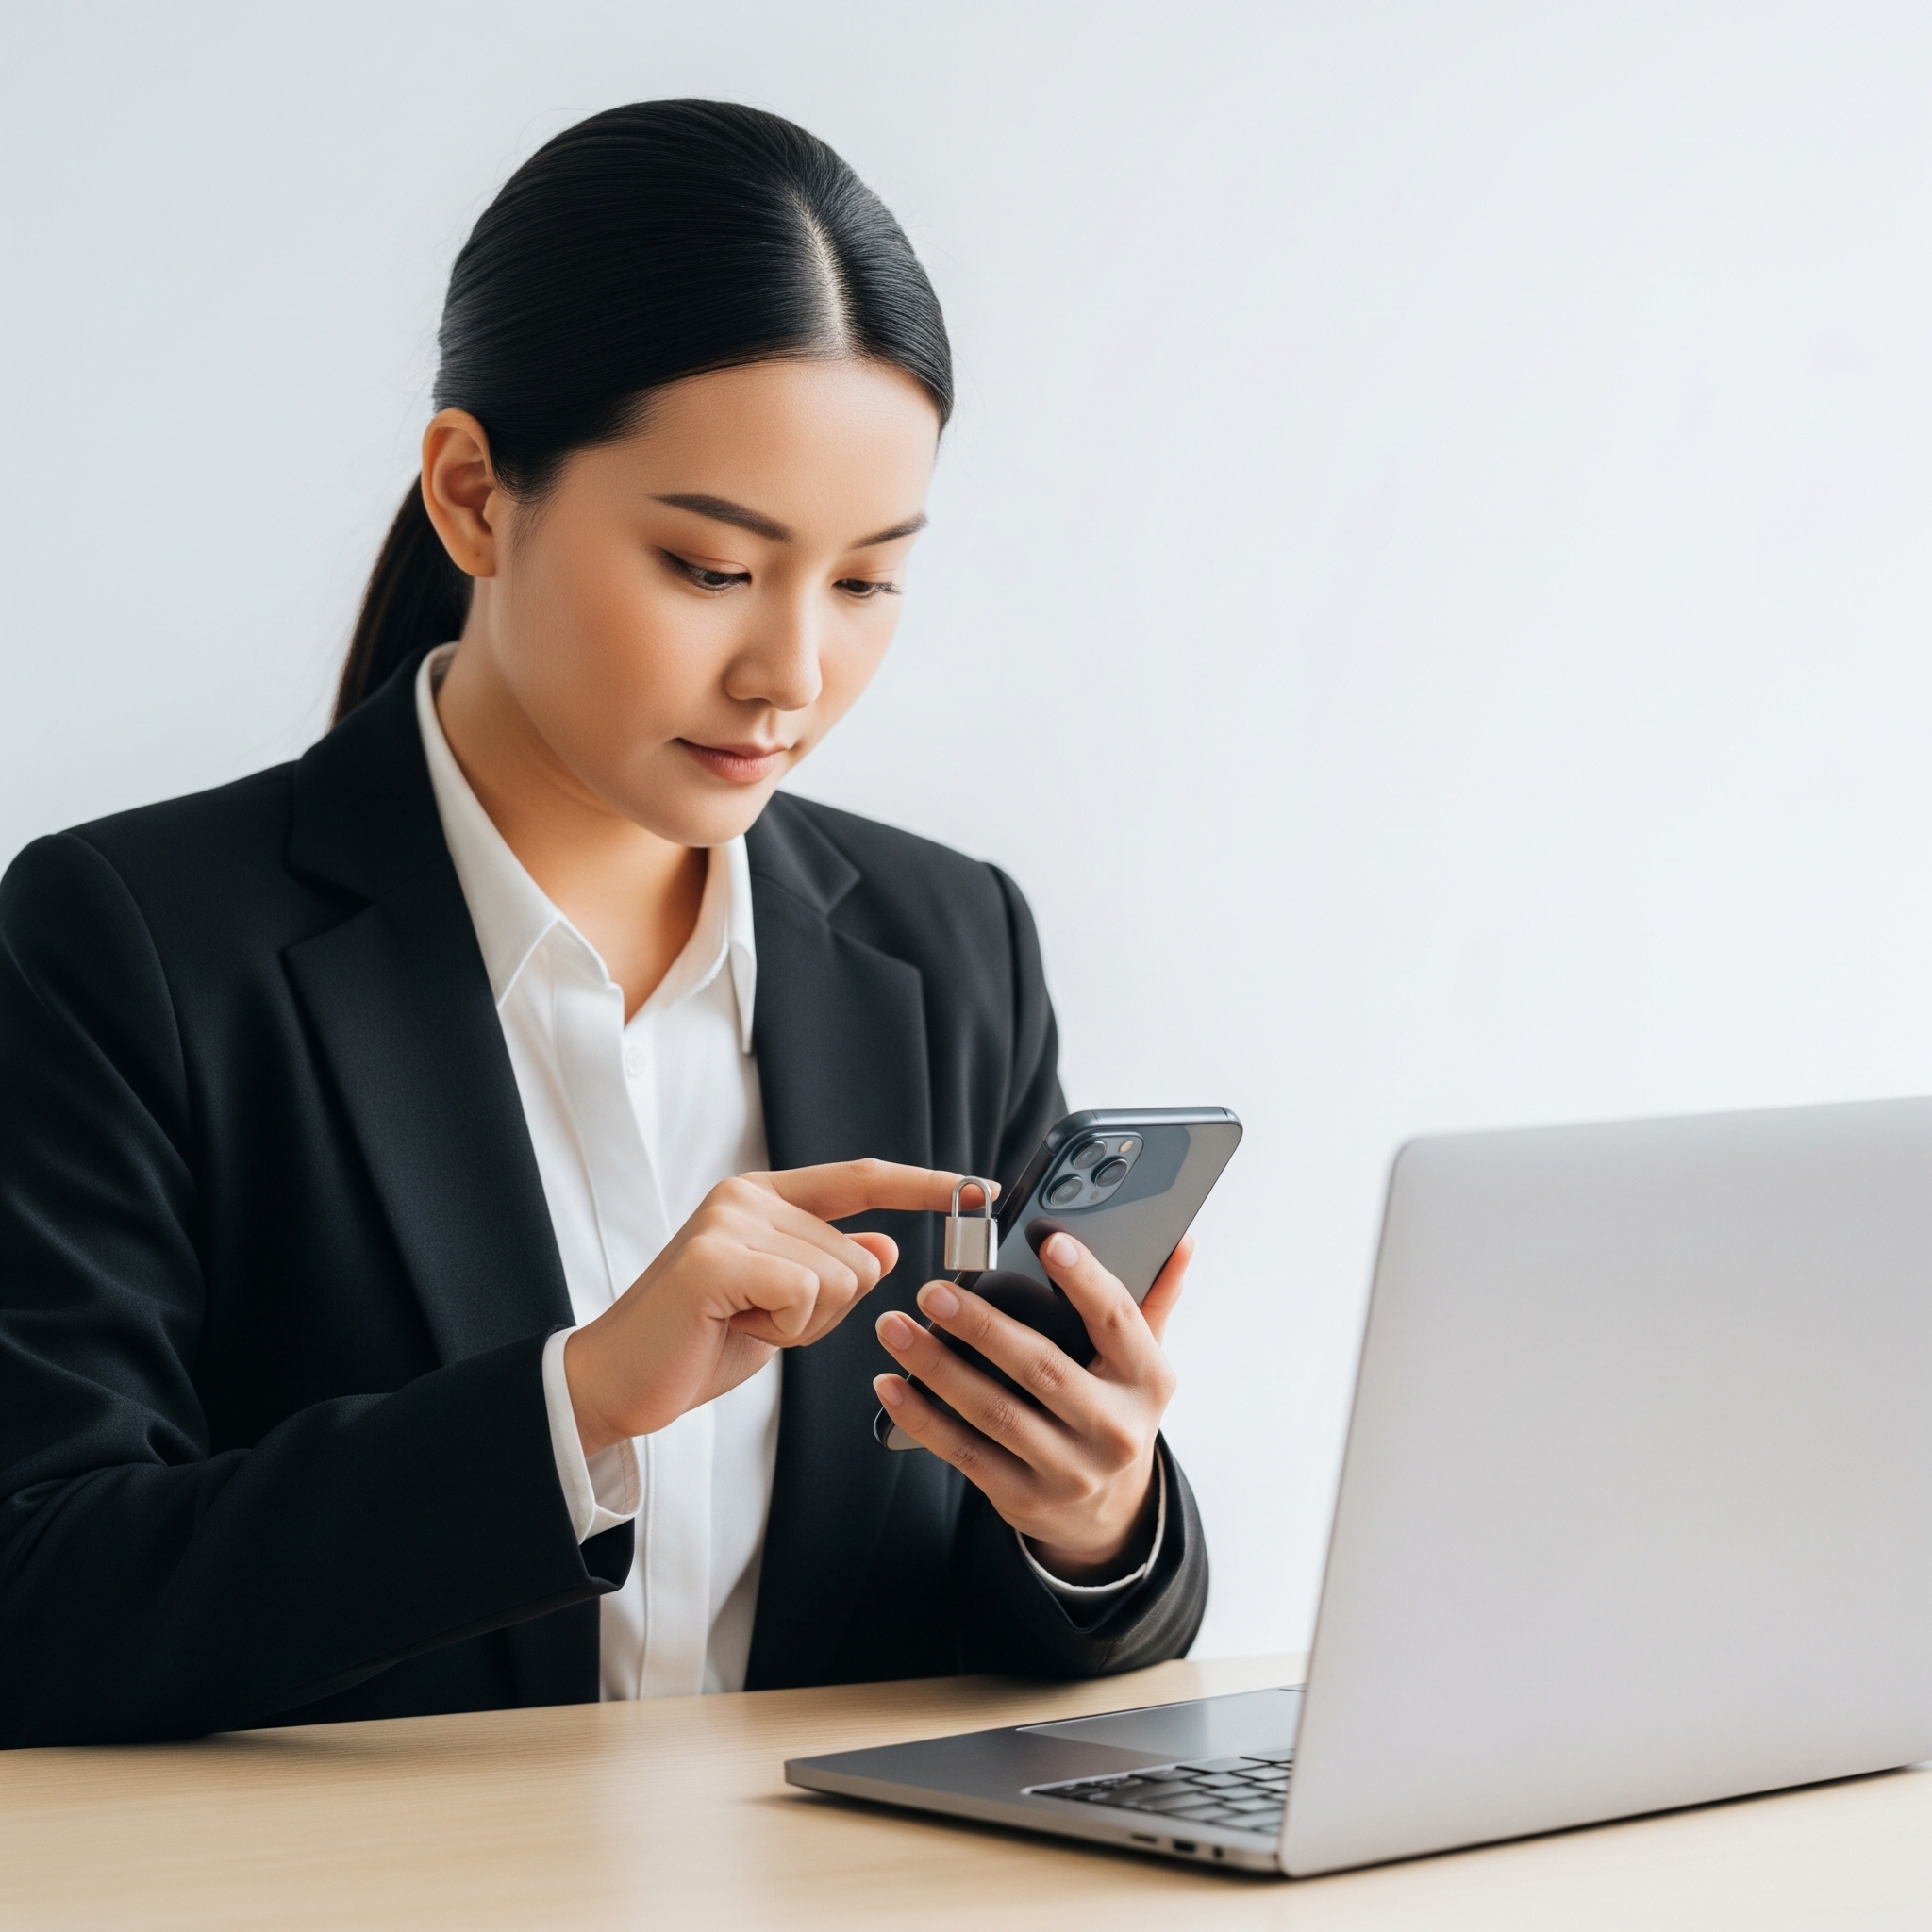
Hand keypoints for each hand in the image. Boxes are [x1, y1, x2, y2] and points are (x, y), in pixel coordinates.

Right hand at [565, 1160, 965, 1455]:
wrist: (619, 1381)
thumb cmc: (696, 1342)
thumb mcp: (781, 1305)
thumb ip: (831, 1269)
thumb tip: (885, 1248)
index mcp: (763, 1197)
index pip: (861, 1180)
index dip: (923, 1185)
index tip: (978, 1188)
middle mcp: (747, 1196)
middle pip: (859, 1254)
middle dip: (826, 1310)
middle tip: (759, 1320)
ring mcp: (730, 1220)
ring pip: (840, 1277)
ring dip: (801, 1322)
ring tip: (742, 1322)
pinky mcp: (717, 1256)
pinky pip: (806, 1293)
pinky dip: (782, 1327)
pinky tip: (733, 1326)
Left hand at [872, 1231, 1190, 1581]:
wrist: (1109, 1515)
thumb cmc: (1115, 1413)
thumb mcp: (1142, 1363)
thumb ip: (1153, 1300)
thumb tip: (1179, 1240)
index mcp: (1148, 1382)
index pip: (1118, 1320)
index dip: (1085, 1278)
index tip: (1047, 1240)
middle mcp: (1114, 1429)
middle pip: (1041, 1368)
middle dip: (982, 1326)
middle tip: (934, 1292)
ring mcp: (1068, 1469)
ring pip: (993, 1412)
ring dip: (937, 1367)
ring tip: (896, 1328)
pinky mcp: (1023, 1498)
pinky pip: (964, 1453)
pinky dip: (922, 1417)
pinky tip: (892, 1383)